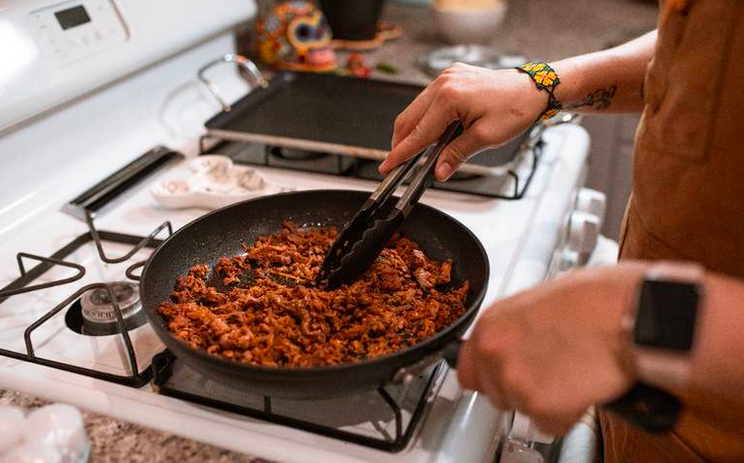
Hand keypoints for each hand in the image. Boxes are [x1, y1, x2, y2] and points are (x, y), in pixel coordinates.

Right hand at [379, 63, 544, 180]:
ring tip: (413, 152)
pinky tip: (429, 133)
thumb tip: (438, 171)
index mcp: (449, 97)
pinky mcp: (451, 77)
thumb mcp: (485, 138)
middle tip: (396, 163)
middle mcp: (444, 82)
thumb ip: (456, 154)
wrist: (534, 88)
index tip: (387, 166)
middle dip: (401, 143)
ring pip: (416, 109)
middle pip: (409, 118)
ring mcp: (446, 77)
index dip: (401, 153)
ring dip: (412, 131)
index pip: (418, 133)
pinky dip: (424, 118)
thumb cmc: (516, 108)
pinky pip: (428, 100)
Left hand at [457, 264, 644, 434]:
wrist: (629, 313)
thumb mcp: (542, 300)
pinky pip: (549, 424)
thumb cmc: (597, 299)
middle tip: (553, 371)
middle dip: (523, 388)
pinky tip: (582, 388)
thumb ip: (519, 326)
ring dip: (547, 400)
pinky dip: (567, 414)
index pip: (467, 367)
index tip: (501, 378)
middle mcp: (494, 351)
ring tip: (573, 372)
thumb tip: (520, 340)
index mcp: (492, 322)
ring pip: (522, 409)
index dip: (490, 375)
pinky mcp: (540, 405)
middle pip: (495, 393)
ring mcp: (514, 380)